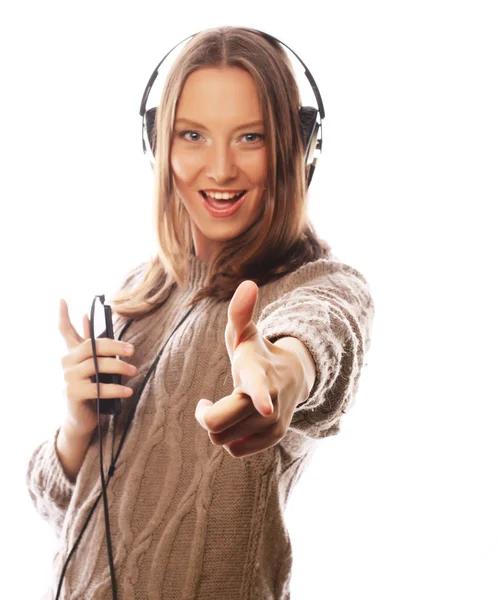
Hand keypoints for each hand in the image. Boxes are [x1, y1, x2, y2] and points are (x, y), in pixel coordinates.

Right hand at [58, 299, 136, 435]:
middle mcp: (66, 362)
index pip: (64, 330)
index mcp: (72, 353)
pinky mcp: (73, 394)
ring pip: (96, 365)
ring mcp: (68, 378)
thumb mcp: (94, 364)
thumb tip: (86, 317)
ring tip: (134, 371)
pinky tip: (128, 390)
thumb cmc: (92, 387)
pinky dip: (116, 389)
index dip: (63, 314)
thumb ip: (93, 345)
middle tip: (132, 350)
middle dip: (114, 346)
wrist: (83, 418)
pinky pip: (98, 388)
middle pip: (91, 346)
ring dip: (118, 368)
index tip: (62, 298)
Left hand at [195, 281, 308, 458]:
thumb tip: (248, 283)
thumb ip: (240, 312)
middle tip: (206, 403)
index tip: (266, 405)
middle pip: (217, 425)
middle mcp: (269, 402)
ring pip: (222, 440)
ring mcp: (273, 423)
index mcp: (259, 374)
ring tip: (226, 407)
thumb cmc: (259, 352)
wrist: (294, 377)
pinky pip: (235, 449)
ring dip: (217, 425)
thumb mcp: (245, 333)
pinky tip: (238, 422)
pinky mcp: (274, 437)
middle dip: (206, 415)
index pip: (257, 389)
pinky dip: (230, 438)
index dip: (260, 398)